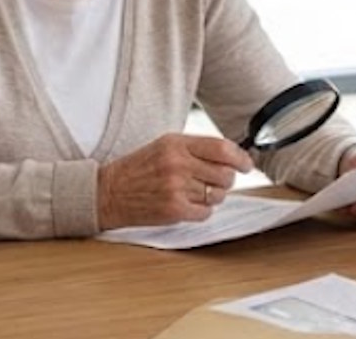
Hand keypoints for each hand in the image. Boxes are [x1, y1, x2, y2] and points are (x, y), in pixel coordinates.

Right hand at [97, 134, 252, 229]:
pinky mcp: (174, 209)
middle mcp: (177, 163)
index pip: (222, 148)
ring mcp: (176, 188)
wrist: (109, 192)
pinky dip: (201, 211)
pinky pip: (205, 212)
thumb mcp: (164, 146)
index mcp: (176, 143)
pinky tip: (187, 204)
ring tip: (195, 192)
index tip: (247, 164)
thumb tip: (230, 156)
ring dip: (213, 196)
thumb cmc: (138, 169)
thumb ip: (195, 148)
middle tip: (215, 181)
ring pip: (217, 195)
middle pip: (225, 173)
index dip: (240, 158)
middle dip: (226, 180)